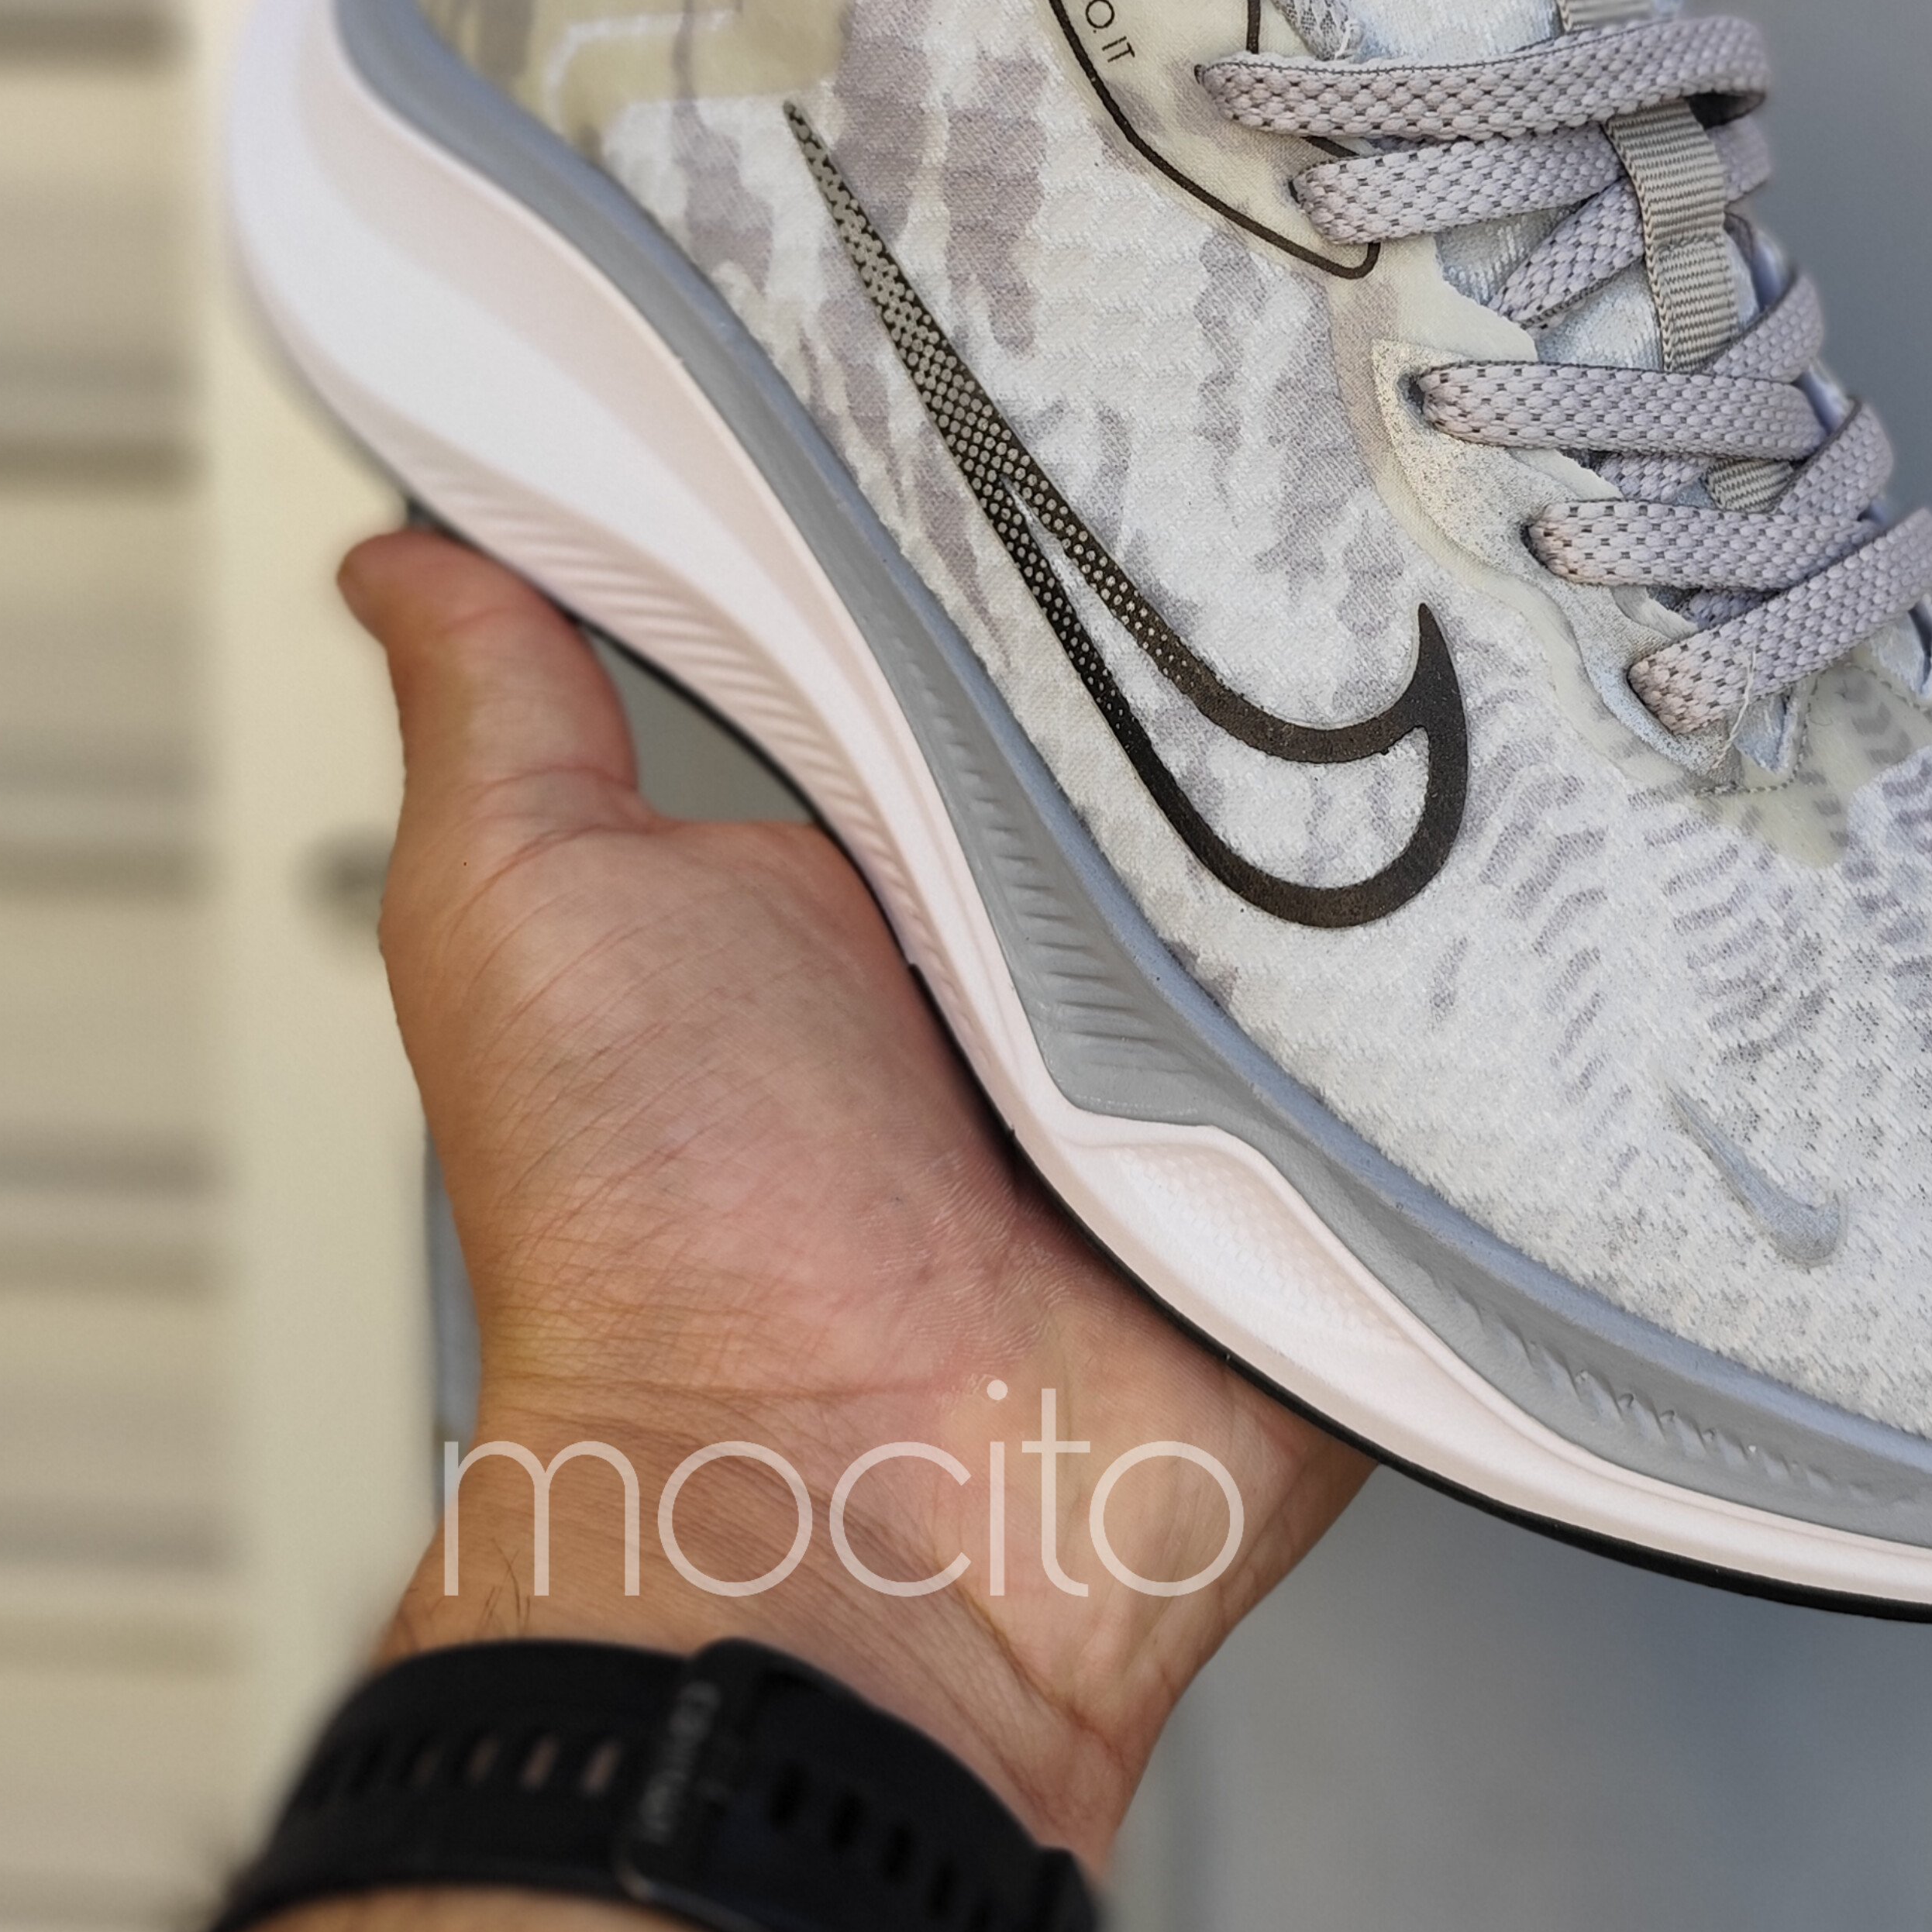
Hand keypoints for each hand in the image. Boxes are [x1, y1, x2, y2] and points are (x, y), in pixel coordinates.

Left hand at [341, 526, 1368, 1864]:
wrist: (837, 1517)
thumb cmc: (650, 1235)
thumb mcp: (528, 909)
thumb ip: (506, 717)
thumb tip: (410, 560)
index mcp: (910, 891)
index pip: (1027, 675)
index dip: (1063, 558)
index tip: (1113, 413)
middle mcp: (1076, 981)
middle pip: (1211, 765)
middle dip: (1254, 667)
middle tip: (1298, 531)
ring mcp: (1228, 1084)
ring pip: (1357, 884)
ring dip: (1388, 813)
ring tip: (1432, 685)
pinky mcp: (1353, 1184)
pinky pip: (1463, 1051)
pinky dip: (1489, 987)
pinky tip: (1521, 871)